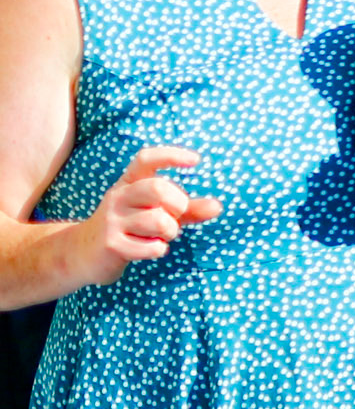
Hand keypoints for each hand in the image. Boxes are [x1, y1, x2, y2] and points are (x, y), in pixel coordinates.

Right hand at [72, 147, 218, 284]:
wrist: (81, 253)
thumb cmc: (129, 226)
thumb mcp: (155, 211)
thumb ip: (188, 208)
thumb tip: (218, 207)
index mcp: (129, 182)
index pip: (146, 158)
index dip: (171, 155)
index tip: (196, 160)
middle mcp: (119, 197)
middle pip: (158, 188)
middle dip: (178, 204)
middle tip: (176, 215)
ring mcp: (112, 220)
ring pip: (159, 220)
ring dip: (171, 231)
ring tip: (162, 236)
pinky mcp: (111, 244)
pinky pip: (151, 247)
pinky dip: (159, 250)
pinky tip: (149, 249)